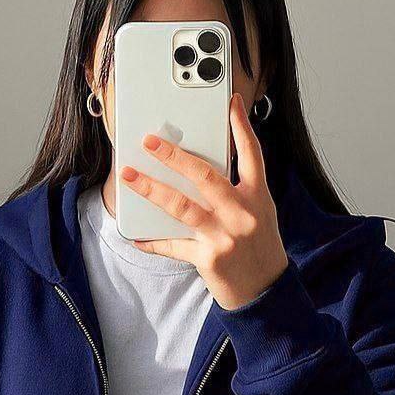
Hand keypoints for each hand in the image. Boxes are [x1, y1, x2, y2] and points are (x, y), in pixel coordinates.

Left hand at [120, 92, 289, 309]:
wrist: (266, 292)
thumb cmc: (258, 248)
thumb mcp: (259, 213)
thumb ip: (237, 191)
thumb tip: (198, 169)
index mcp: (258, 197)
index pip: (252, 154)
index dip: (241, 126)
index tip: (231, 101)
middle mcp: (243, 214)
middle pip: (206, 176)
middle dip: (174, 156)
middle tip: (150, 141)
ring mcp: (225, 237)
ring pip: (182, 206)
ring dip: (151, 189)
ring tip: (128, 176)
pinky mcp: (209, 259)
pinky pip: (173, 246)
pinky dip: (153, 241)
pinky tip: (135, 235)